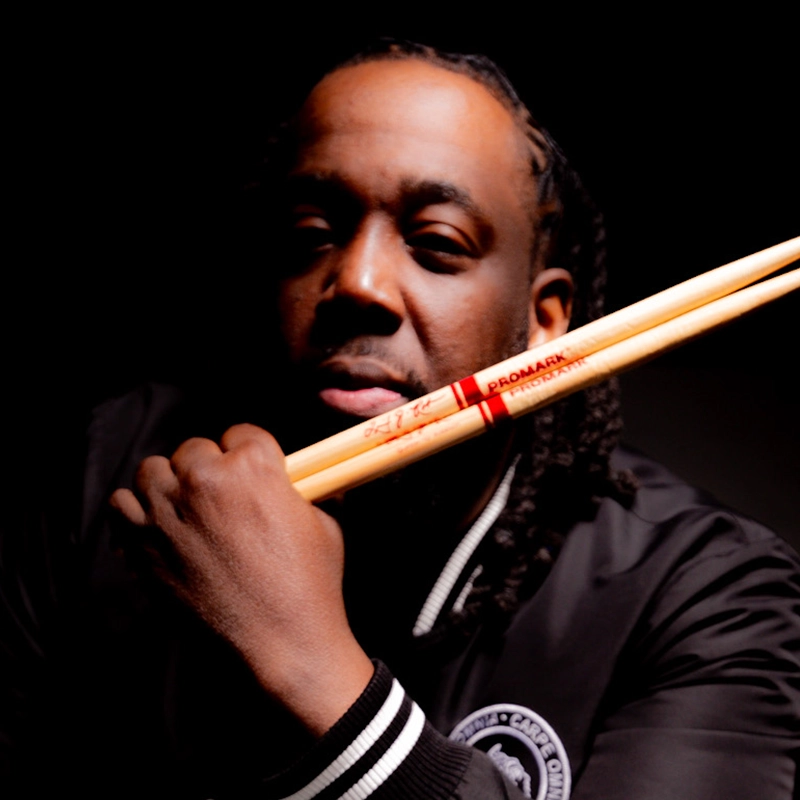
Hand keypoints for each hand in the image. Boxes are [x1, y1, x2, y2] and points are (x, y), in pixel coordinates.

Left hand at [110, 423, 372, 734]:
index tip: (252, 471)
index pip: (242, 433)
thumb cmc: (311, 585)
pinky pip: (121, 504)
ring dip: (170, 483)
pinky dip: (136, 509)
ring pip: (152, 469)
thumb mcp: (325, 525)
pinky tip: (158, 525)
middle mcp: (204, 481)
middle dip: (211, 468)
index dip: (250, 452)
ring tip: (187, 507)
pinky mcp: (142, 546)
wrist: (284, 644)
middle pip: (195, 448)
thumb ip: (307, 493)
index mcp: (253, 467)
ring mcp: (168, 513)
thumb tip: (307, 481)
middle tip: (223, 499)